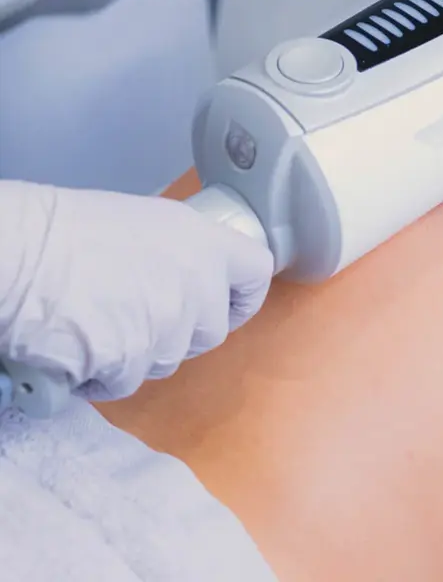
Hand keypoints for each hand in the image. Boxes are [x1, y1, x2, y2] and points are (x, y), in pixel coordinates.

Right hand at [0, 181, 274, 400]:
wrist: (18, 253)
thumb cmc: (66, 230)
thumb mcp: (144, 223)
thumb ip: (181, 253)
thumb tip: (183, 277)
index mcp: (203, 242)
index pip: (256, 271)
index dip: (244, 294)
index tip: (230, 303)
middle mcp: (197, 285)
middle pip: (212, 331)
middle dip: (182, 333)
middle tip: (139, 314)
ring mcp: (167, 326)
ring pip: (167, 360)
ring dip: (138, 353)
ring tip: (97, 320)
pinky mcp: (131, 360)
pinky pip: (125, 382)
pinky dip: (102, 374)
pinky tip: (77, 345)